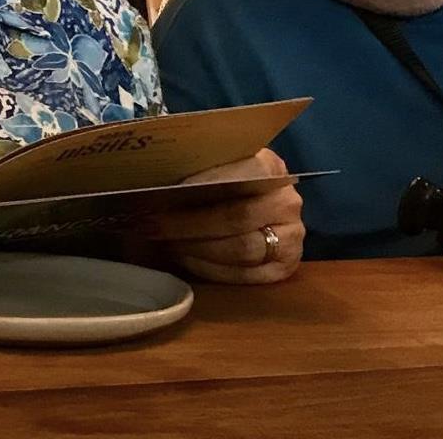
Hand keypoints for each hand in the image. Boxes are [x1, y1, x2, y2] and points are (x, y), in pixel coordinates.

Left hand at [147, 148, 303, 283]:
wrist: (264, 211)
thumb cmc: (229, 187)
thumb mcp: (221, 168)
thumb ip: (200, 171)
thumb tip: (157, 179)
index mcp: (270, 167)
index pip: (240, 174)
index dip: (204, 184)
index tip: (168, 192)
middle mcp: (286, 202)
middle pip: (236, 218)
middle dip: (188, 224)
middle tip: (151, 224)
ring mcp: (291, 237)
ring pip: (240, 250)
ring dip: (195, 249)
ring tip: (164, 242)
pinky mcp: (285, 267)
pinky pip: (243, 275)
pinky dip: (209, 269)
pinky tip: (185, 258)